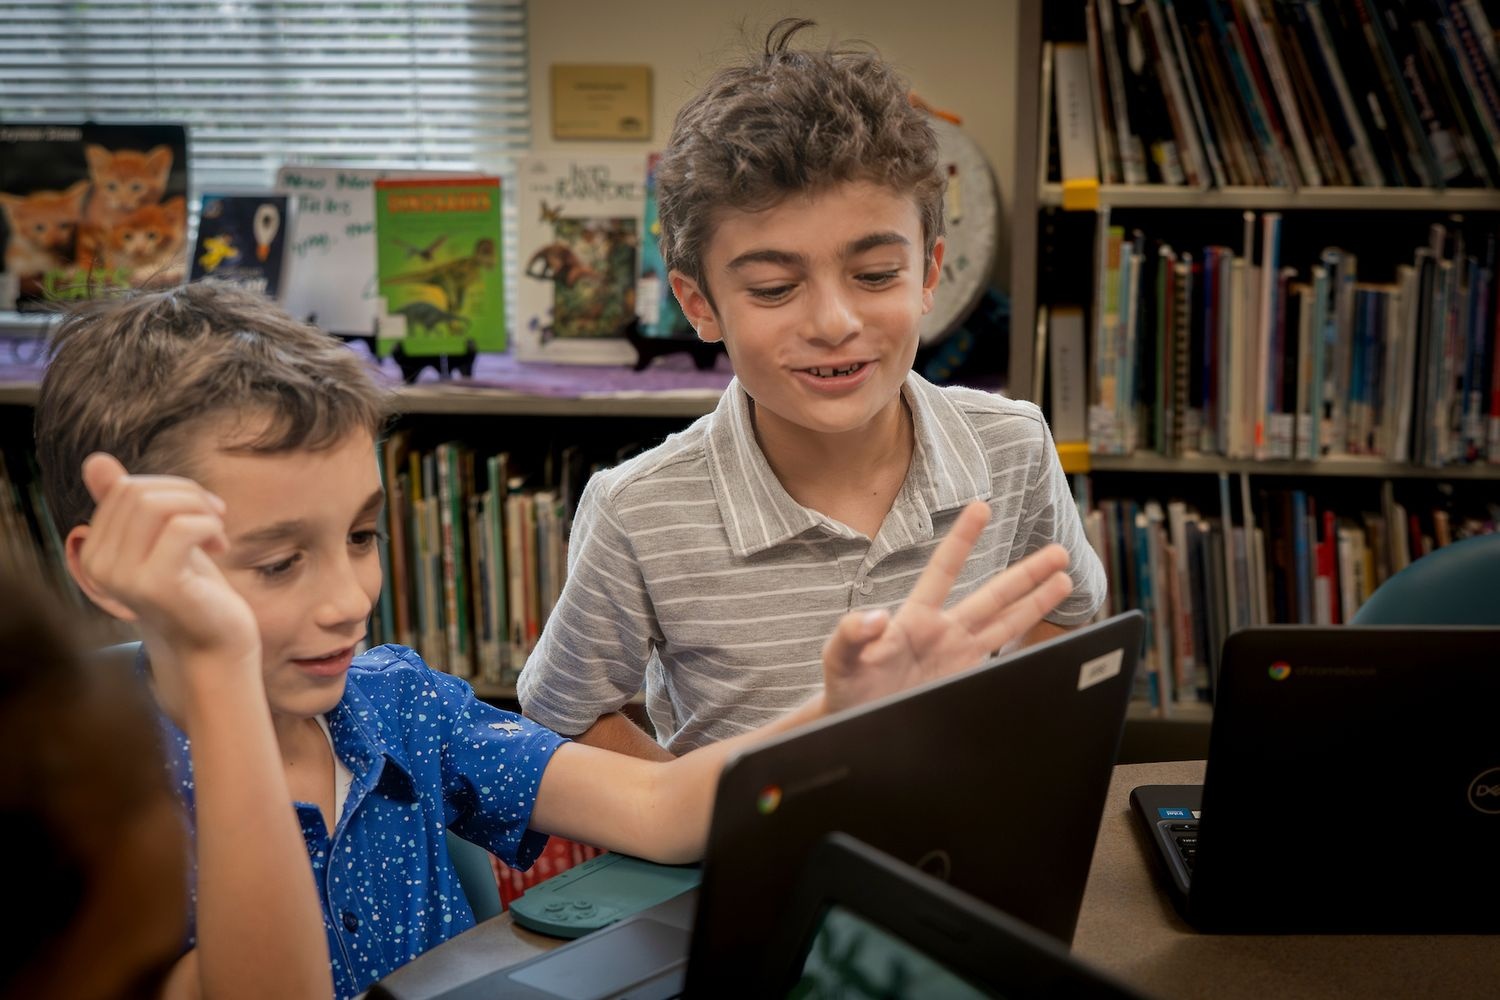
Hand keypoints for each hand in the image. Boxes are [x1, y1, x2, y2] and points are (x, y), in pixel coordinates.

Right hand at [78, 453, 259, 669]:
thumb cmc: (193, 590)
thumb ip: (131, 504)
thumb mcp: (162, 538)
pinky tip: (220, 549)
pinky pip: (183, 527)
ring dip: (201, 509)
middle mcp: (97, 564)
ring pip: (158, 504)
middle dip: (189, 495)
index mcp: (93, 550)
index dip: (171, 490)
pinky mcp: (154, 583)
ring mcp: (123, 575)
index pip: (125, 487)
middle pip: (139, 490)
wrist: (214, 645)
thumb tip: (96, 461)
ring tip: (218, 534)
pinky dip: (210, 527)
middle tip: (216, 520)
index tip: (201, 515)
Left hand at [821, 501, 1072, 714]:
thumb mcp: (839, 658)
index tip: (981, 507)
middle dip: (1026, 574)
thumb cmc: (844, 687)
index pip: (944, 570)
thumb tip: (876, 616)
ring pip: (1006, 623)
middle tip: (1058, 552)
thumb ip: (851, 634)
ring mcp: (958, 657)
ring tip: (1064, 580)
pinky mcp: (966, 683)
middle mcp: (943, 633)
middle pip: (993, 596)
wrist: (852, 726)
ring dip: (1036, 603)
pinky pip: (1004, 660)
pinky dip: (1028, 651)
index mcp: (914, 619)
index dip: (963, 539)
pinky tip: (1050, 640)